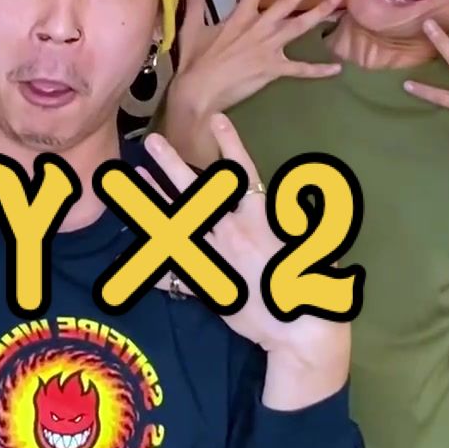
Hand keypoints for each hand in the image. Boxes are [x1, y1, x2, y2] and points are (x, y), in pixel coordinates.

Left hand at [143, 117, 350, 400]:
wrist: (300, 327)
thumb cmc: (314, 283)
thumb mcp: (310, 240)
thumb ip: (291, 216)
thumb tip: (280, 197)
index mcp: (260, 217)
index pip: (242, 171)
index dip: (229, 143)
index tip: (218, 120)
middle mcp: (231, 230)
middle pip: (196, 191)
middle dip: (171, 163)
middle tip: (151, 142)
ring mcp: (214, 256)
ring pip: (177, 222)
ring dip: (154, 199)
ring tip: (135, 178)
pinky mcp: (206, 283)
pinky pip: (174, 270)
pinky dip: (156, 261)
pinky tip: (136, 249)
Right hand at [162, 0, 343, 167]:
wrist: (199, 92)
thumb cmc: (195, 62)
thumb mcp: (191, 28)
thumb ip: (195, 2)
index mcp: (240, 17)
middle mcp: (259, 28)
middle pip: (288, 0)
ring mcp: (268, 49)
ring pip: (300, 27)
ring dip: (320, 12)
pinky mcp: (273, 70)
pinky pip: (300, 70)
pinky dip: (318, 70)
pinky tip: (337, 68)